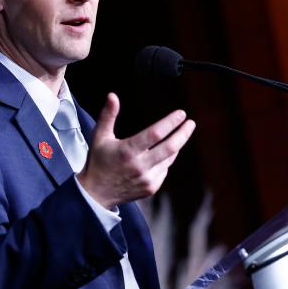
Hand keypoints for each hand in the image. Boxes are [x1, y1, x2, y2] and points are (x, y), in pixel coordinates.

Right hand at [77, 93, 195, 208]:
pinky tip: (162, 154)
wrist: (96, 193)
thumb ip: (108, 115)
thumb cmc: (98, 161)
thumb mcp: (99, 136)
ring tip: (179, 134)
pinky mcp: (151, 188)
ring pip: (169, 158)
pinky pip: (164, 170)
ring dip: (176, 145)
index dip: (170, 123)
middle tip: (190, 123)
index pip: (155, 134)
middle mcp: (139, 166)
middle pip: (170, 148)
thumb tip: (113, 96)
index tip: (181, 114)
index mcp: (127, 151)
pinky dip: (166, 159)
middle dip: (183, 133)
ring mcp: (147, 179)